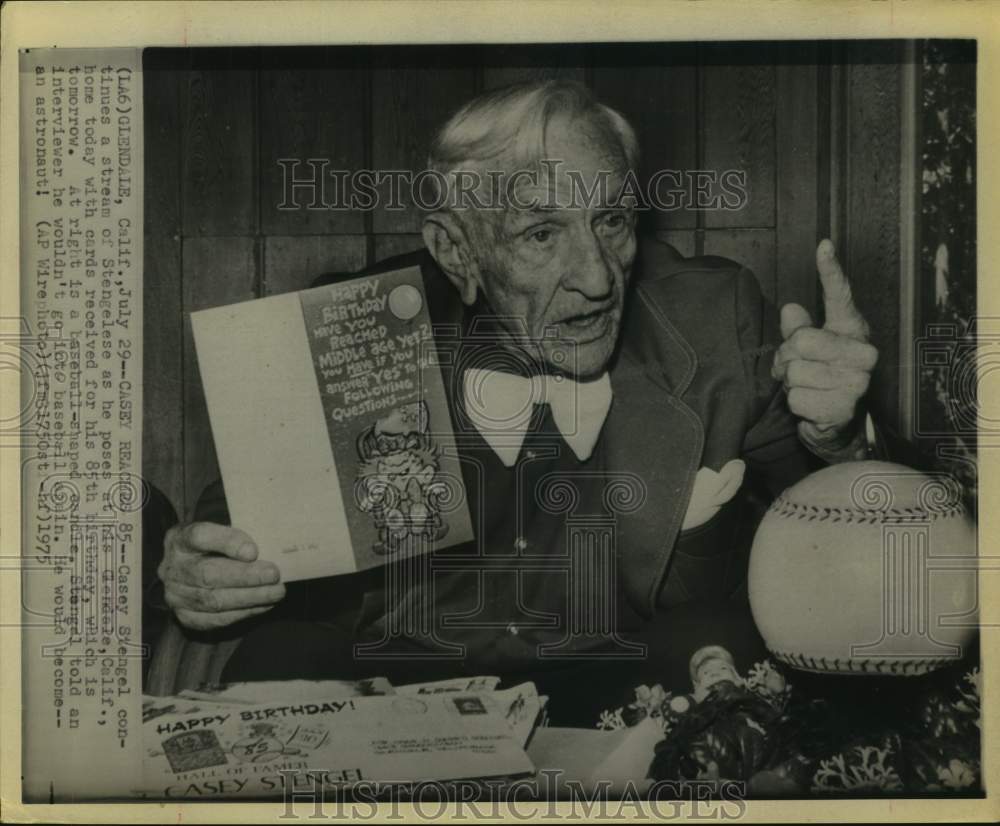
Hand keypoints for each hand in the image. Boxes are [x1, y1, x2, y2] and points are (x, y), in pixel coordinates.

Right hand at [158, 522, 285, 630]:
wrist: (192, 566)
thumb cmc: (215, 546)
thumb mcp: (221, 531)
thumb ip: (238, 538)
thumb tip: (263, 552)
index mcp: (181, 539)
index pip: (200, 536)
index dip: (227, 543)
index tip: (253, 551)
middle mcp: (173, 568)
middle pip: (208, 573)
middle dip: (245, 576)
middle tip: (274, 574)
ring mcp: (175, 594)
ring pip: (213, 600)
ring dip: (249, 597)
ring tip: (276, 592)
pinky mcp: (184, 616)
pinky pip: (215, 619)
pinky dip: (243, 612)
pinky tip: (264, 605)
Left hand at [771, 239, 877, 449]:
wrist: (837, 426)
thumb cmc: (821, 380)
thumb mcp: (808, 351)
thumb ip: (798, 330)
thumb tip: (790, 309)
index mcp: (852, 330)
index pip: (840, 295)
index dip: (830, 270)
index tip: (823, 244)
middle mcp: (862, 352)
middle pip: (801, 341)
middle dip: (788, 359)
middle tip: (795, 370)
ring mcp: (856, 381)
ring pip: (795, 372)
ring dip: (791, 385)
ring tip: (807, 389)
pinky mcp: (844, 407)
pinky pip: (796, 399)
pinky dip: (796, 406)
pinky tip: (812, 407)